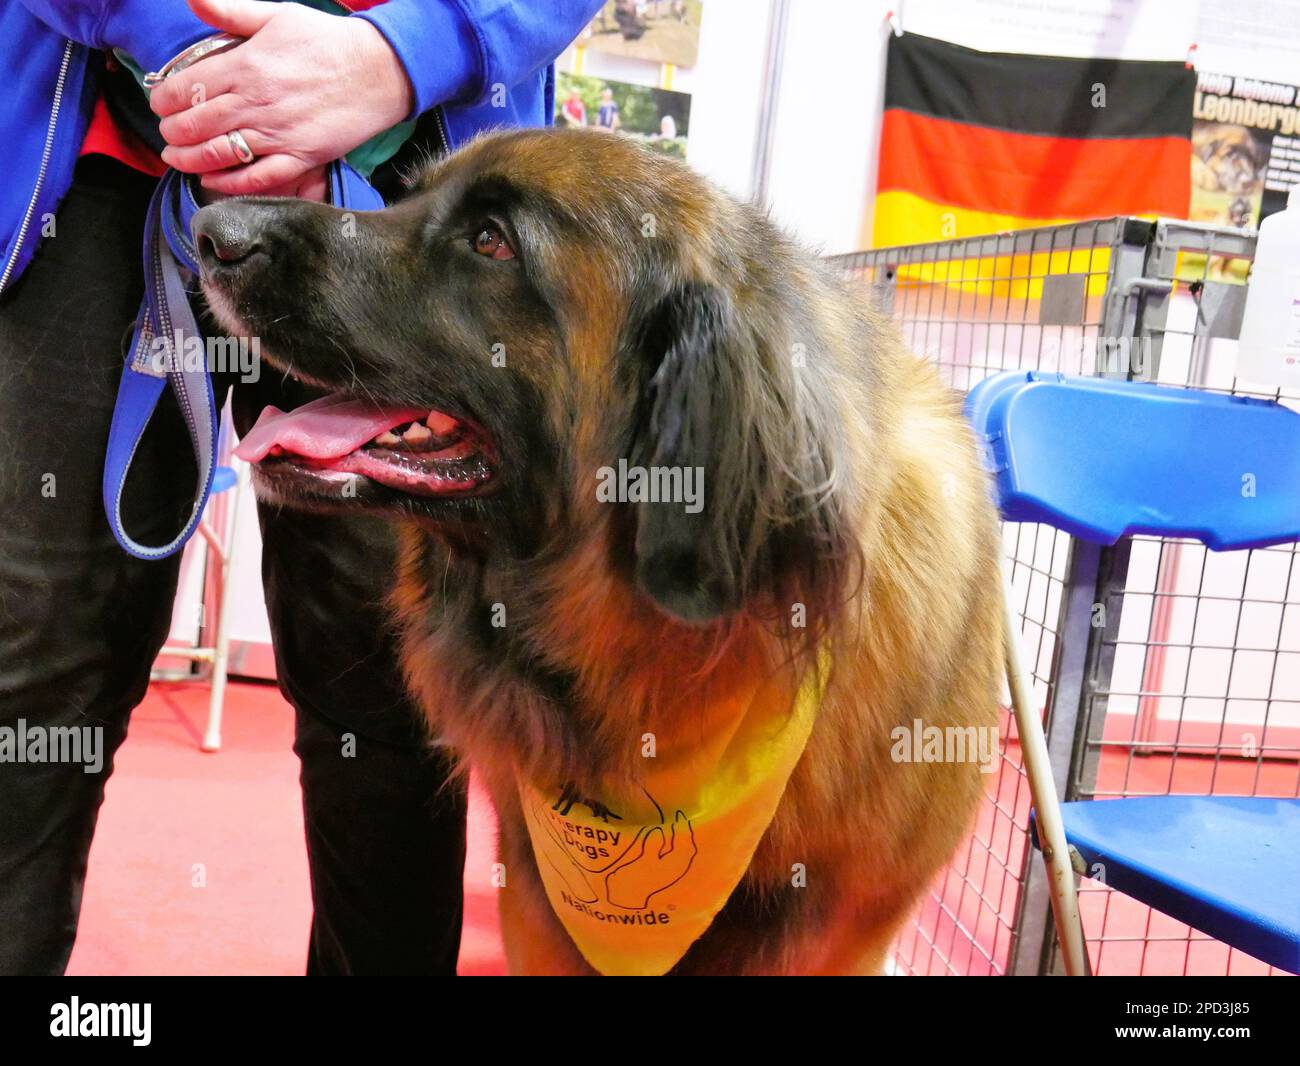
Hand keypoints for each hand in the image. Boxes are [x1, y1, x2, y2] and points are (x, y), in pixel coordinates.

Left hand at [152, 0, 413, 195]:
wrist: (378, 71)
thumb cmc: (327, 42)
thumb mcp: (276, 15)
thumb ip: (230, 11)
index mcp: (246, 65)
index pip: (187, 87)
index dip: (164, 98)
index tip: (161, 102)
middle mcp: (256, 102)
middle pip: (196, 124)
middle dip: (171, 131)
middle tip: (167, 132)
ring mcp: (278, 134)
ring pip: (218, 153)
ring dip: (189, 159)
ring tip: (177, 158)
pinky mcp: (300, 157)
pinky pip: (257, 179)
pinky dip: (229, 183)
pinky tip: (212, 180)